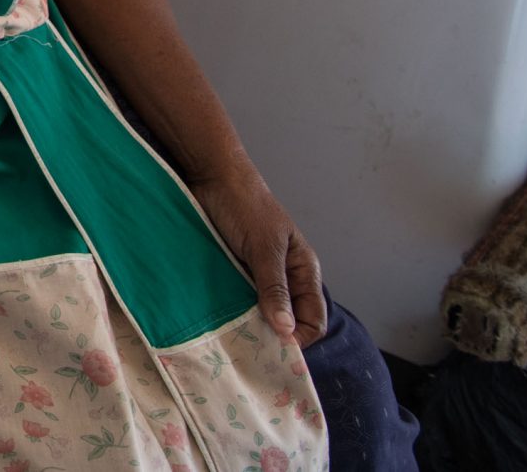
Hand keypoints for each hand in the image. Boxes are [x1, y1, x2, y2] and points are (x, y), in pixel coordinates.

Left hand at [191, 166, 327, 347]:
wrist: (213, 177)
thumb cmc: (245, 207)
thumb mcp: (263, 248)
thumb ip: (275, 287)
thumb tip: (287, 330)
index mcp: (303, 271)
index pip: (314, 319)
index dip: (299, 337)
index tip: (275, 348)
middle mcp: (284, 278)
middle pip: (287, 321)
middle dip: (273, 337)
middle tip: (251, 349)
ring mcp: (257, 277)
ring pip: (260, 314)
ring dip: (249, 326)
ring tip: (232, 339)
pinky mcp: (233, 273)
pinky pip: (237, 302)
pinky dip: (231, 313)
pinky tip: (218, 322)